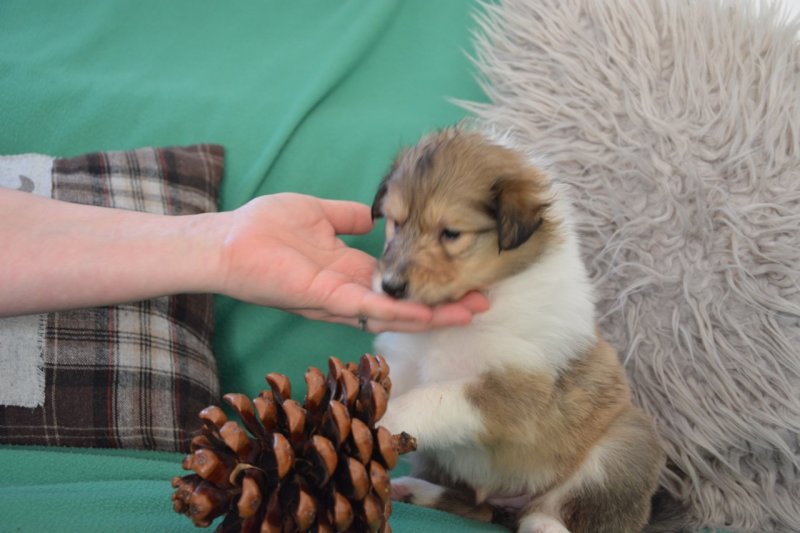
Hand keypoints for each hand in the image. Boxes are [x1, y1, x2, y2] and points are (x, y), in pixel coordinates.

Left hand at [217, 193, 488, 331]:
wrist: (228, 240)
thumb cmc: (265, 227)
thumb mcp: (318, 213)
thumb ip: (347, 217)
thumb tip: (373, 215)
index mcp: (349, 272)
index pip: (397, 282)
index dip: (428, 283)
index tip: (461, 278)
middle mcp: (349, 292)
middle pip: (404, 304)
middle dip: (442, 307)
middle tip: (481, 304)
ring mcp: (338, 300)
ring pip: (393, 313)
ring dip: (430, 314)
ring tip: (468, 312)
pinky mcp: (325, 299)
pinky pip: (368, 307)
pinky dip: (399, 310)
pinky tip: (428, 312)